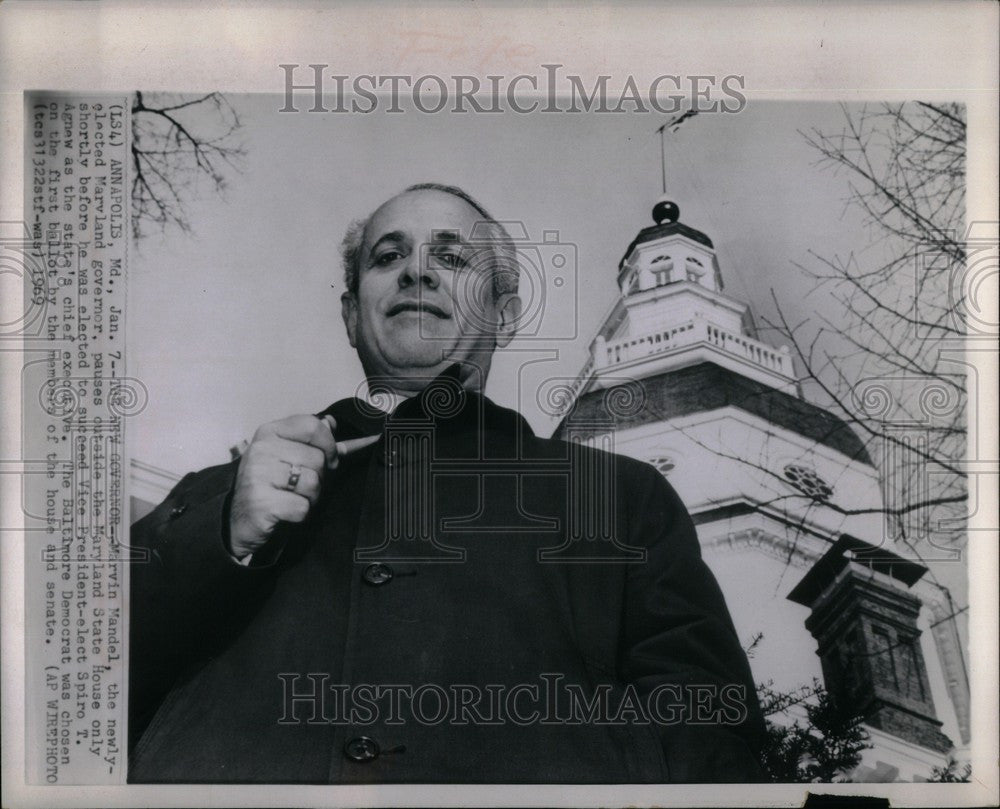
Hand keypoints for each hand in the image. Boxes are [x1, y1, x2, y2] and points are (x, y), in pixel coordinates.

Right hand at [227, 414, 377, 559]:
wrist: (240, 520)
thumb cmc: (270, 486)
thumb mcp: (287, 456)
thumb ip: (312, 440)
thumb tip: (333, 423)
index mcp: (269, 432)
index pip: (312, 426)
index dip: (329, 444)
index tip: (330, 459)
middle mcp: (261, 450)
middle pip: (318, 458)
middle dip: (320, 478)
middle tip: (302, 487)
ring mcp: (258, 475)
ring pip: (313, 483)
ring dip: (312, 497)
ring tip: (294, 499)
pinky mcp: (260, 502)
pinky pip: (303, 507)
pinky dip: (301, 514)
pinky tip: (287, 512)